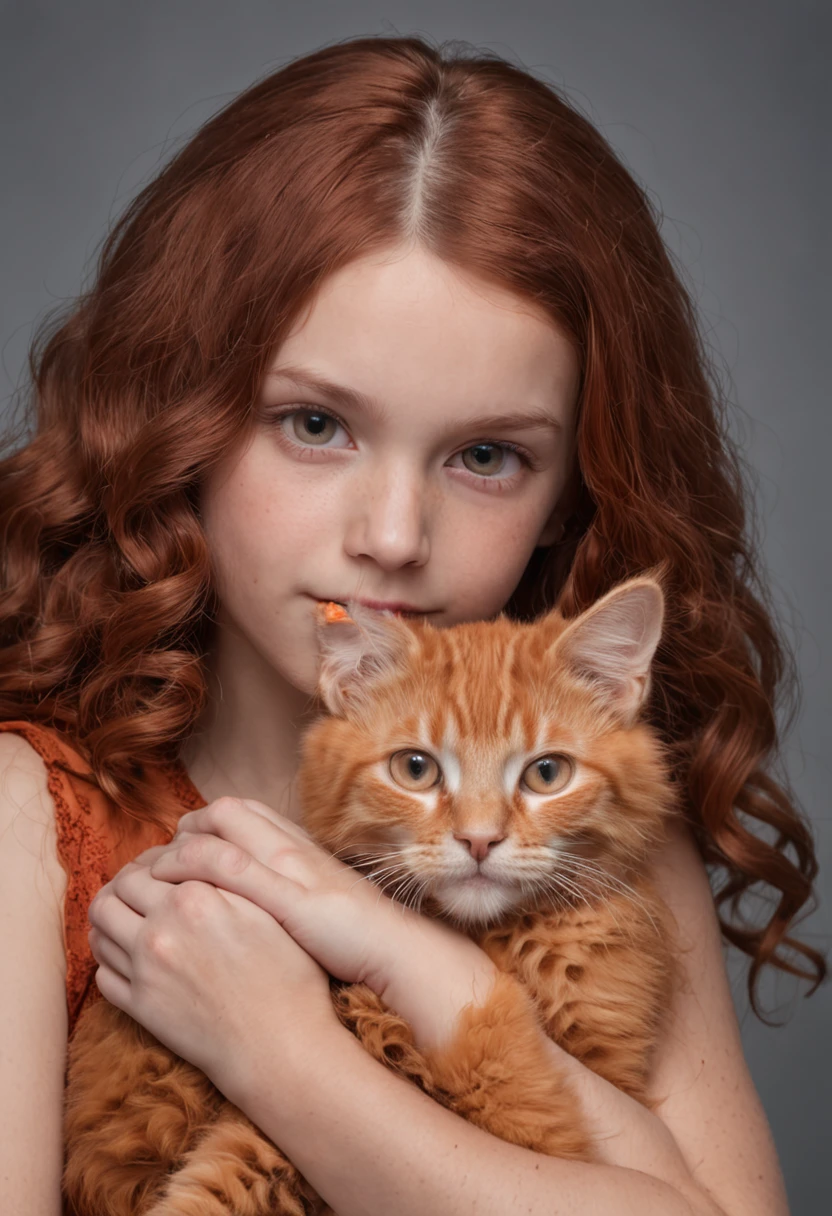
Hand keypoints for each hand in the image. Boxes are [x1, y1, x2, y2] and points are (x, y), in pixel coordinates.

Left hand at [87, 842, 337, 1096]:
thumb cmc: (286, 975)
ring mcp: (145, 970)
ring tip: (128, 919)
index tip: (159, 870)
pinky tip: (129, 956)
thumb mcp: (265, 909)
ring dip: (108, 920)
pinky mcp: (140, 1007)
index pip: (146, 867)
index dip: (150, 864)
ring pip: (98, 931)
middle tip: (138, 892)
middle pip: (113, 894)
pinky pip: (102, 974)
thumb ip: (224, 879)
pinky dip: (108, 959)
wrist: (280, 1045)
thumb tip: (195, 859)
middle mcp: (162, 929)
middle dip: (121, 887)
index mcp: (195, 897)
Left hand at [147, 796, 500, 1049]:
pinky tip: (170, 890)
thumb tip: (261, 888)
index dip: (205, 819)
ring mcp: (290, 868)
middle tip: (160, 858)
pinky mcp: (287, 897)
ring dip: (178, 849)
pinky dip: (192, 871)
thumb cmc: (362, 934)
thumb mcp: (322, 896)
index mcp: (301, 844)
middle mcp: (293, 847)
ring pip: (218, 834)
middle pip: (224, 812)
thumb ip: (292, 884)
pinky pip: (227, 868)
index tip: (183, 841)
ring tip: (152, 876)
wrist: (397, 952)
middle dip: (185, 828)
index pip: (243, 809)